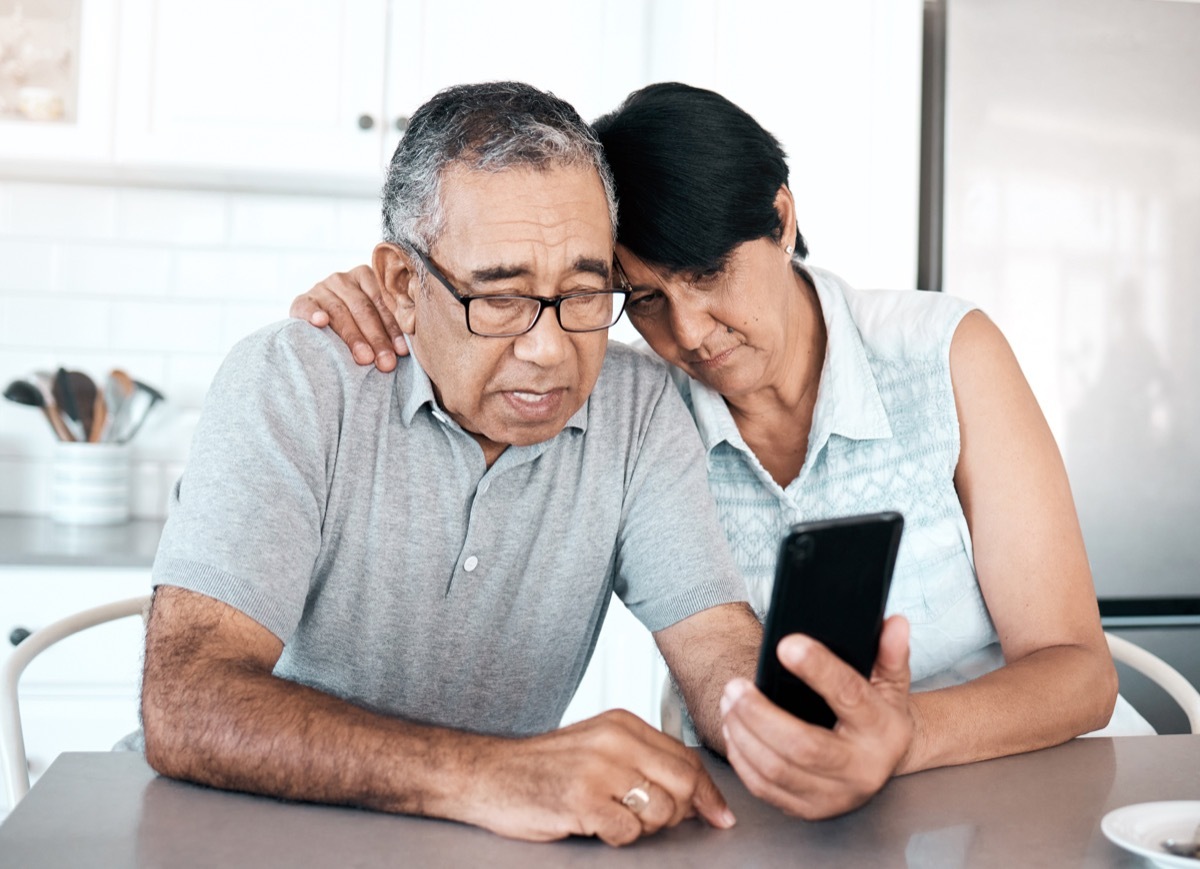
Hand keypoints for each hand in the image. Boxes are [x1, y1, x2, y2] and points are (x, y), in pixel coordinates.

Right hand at [289, 264, 407, 370]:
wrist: (317, 322)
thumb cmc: (356, 327)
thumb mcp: (372, 320)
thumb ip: (387, 326)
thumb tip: (406, 350)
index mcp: (366, 278)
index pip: (382, 305)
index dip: (393, 329)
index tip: (401, 352)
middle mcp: (342, 279)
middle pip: (363, 309)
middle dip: (377, 338)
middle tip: (385, 363)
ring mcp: (321, 288)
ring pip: (340, 312)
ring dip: (353, 337)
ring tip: (364, 358)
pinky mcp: (301, 300)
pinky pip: (307, 306)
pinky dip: (313, 313)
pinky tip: (321, 322)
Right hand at [469, 709, 735, 845]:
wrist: (488, 774)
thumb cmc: (545, 767)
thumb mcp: (599, 747)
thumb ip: (643, 760)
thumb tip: (697, 792)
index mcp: (624, 723)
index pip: (686, 758)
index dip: (708, 793)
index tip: (720, 815)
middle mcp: (615, 739)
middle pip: (683, 783)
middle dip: (680, 813)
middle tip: (653, 821)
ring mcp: (599, 768)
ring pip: (661, 811)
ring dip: (644, 827)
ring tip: (614, 818)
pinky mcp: (582, 799)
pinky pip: (628, 831)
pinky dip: (618, 837)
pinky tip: (595, 825)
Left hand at [720, 615, 914, 819]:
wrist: (885, 761)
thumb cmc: (879, 714)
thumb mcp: (892, 681)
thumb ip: (890, 652)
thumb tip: (894, 624)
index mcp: (883, 730)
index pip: (850, 696)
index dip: (818, 669)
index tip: (786, 645)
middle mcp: (862, 768)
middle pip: (803, 746)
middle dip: (760, 714)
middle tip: (734, 686)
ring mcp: (836, 795)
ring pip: (777, 770)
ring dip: (744, 734)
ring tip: (729, 703)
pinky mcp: (811, 810)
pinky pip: (766, 789)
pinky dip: (743, 759)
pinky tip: (733, 732)